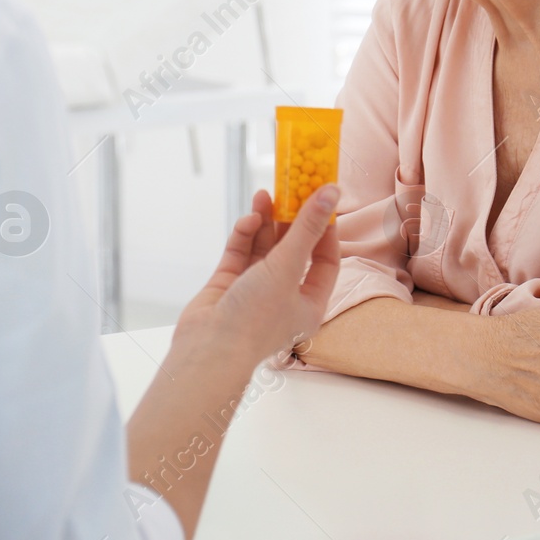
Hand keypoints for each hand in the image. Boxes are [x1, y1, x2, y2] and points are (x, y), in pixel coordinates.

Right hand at [174, 185, 340, 365]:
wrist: (208, 349)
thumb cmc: (255, 318)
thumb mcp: (288, 267)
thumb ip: (307, 228)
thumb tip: (331, 192)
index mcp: (309, 304)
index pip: (325, 261)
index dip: (324, 231)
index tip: (321, 202)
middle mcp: (284, 297)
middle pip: (293, 250)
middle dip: (290, 220)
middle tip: (289, 190)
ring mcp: (254, 290)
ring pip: (264, 248)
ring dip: (265, 222)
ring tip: (264, 195)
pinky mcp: (228, 285)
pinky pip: (241, 253)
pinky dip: (245, 235)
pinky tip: (248, 220)